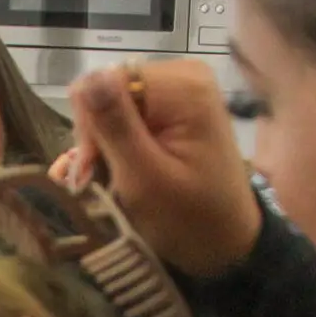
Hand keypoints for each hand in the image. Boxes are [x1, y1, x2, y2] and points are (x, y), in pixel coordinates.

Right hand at [66, 59, 263, 278]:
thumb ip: (115, 127)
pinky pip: (127, 112)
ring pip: (112, 103)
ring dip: (106, 143)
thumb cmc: (189, 219)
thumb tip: (89, 77)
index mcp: (183, 87)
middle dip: (99, 136)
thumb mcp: (145, 178)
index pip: (103, 84)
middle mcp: (184, 75)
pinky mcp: (174, 105)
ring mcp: (180, 89)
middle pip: (107, 90)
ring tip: (114, 177)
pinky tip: (121, 166)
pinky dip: (118, 141)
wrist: (226, 241)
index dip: (92, 126)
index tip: (95, 168)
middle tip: (102, 178)